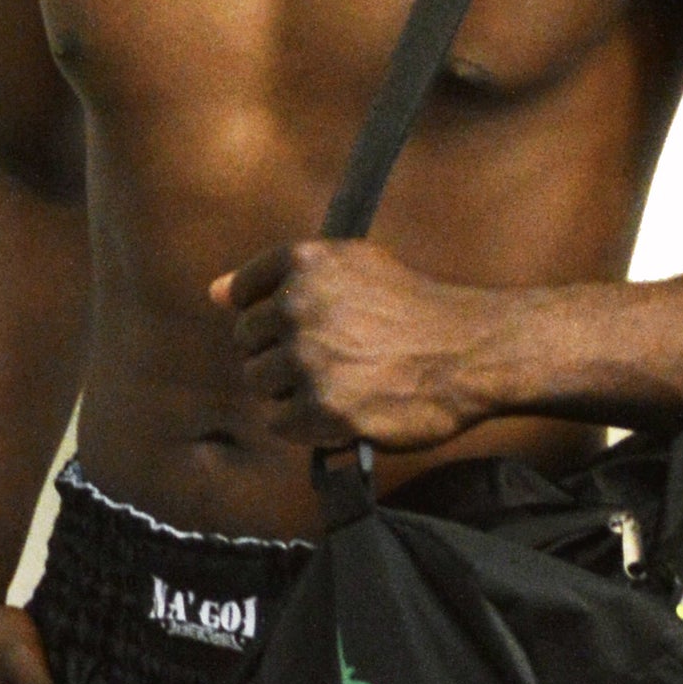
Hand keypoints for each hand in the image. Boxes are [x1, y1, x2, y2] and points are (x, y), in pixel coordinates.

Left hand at [212, 239, 497, 449]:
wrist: (468, 350)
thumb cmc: (412, 306)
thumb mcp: (354, 266)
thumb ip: (281, 278)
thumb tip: (214, 293)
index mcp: (304, 261)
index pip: (243, 293)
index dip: (271, 314)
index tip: (303, 324)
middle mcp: (299, 305)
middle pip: (248, 342)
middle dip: (280, 352)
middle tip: (331, 357)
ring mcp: (308, 358)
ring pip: (259, 382)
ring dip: (291, 388)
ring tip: (338, 381)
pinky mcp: (321, 407)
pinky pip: (279, 421)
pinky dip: (305, 422)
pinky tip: (341, 406)